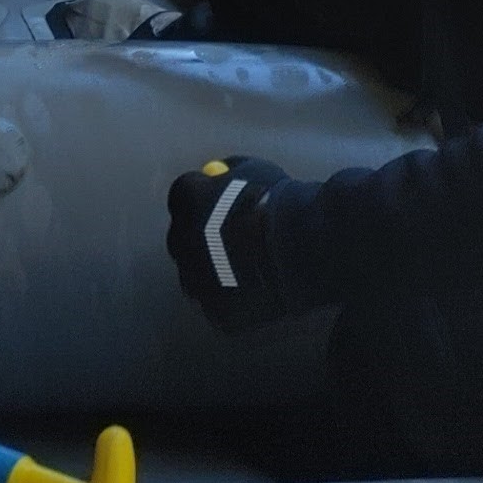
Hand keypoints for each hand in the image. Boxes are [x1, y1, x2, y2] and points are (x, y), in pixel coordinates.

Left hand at [166, 155, 291, 333]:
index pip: (182, 199)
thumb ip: (227, 174)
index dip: (201, 202)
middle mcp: (182, 240)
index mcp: (187, 199)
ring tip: (247, 266)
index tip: (215, 207)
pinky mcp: (216, 311)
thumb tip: (218, 177)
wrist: (301, 243)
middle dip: (200, 239)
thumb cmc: (279, 201)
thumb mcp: (250, 170)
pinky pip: (218, 305)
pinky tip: (255, 287)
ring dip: (213, 271)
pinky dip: (233, 298)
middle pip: (182, 240)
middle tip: (227, 239)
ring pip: (197, 277)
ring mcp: (197, 280)